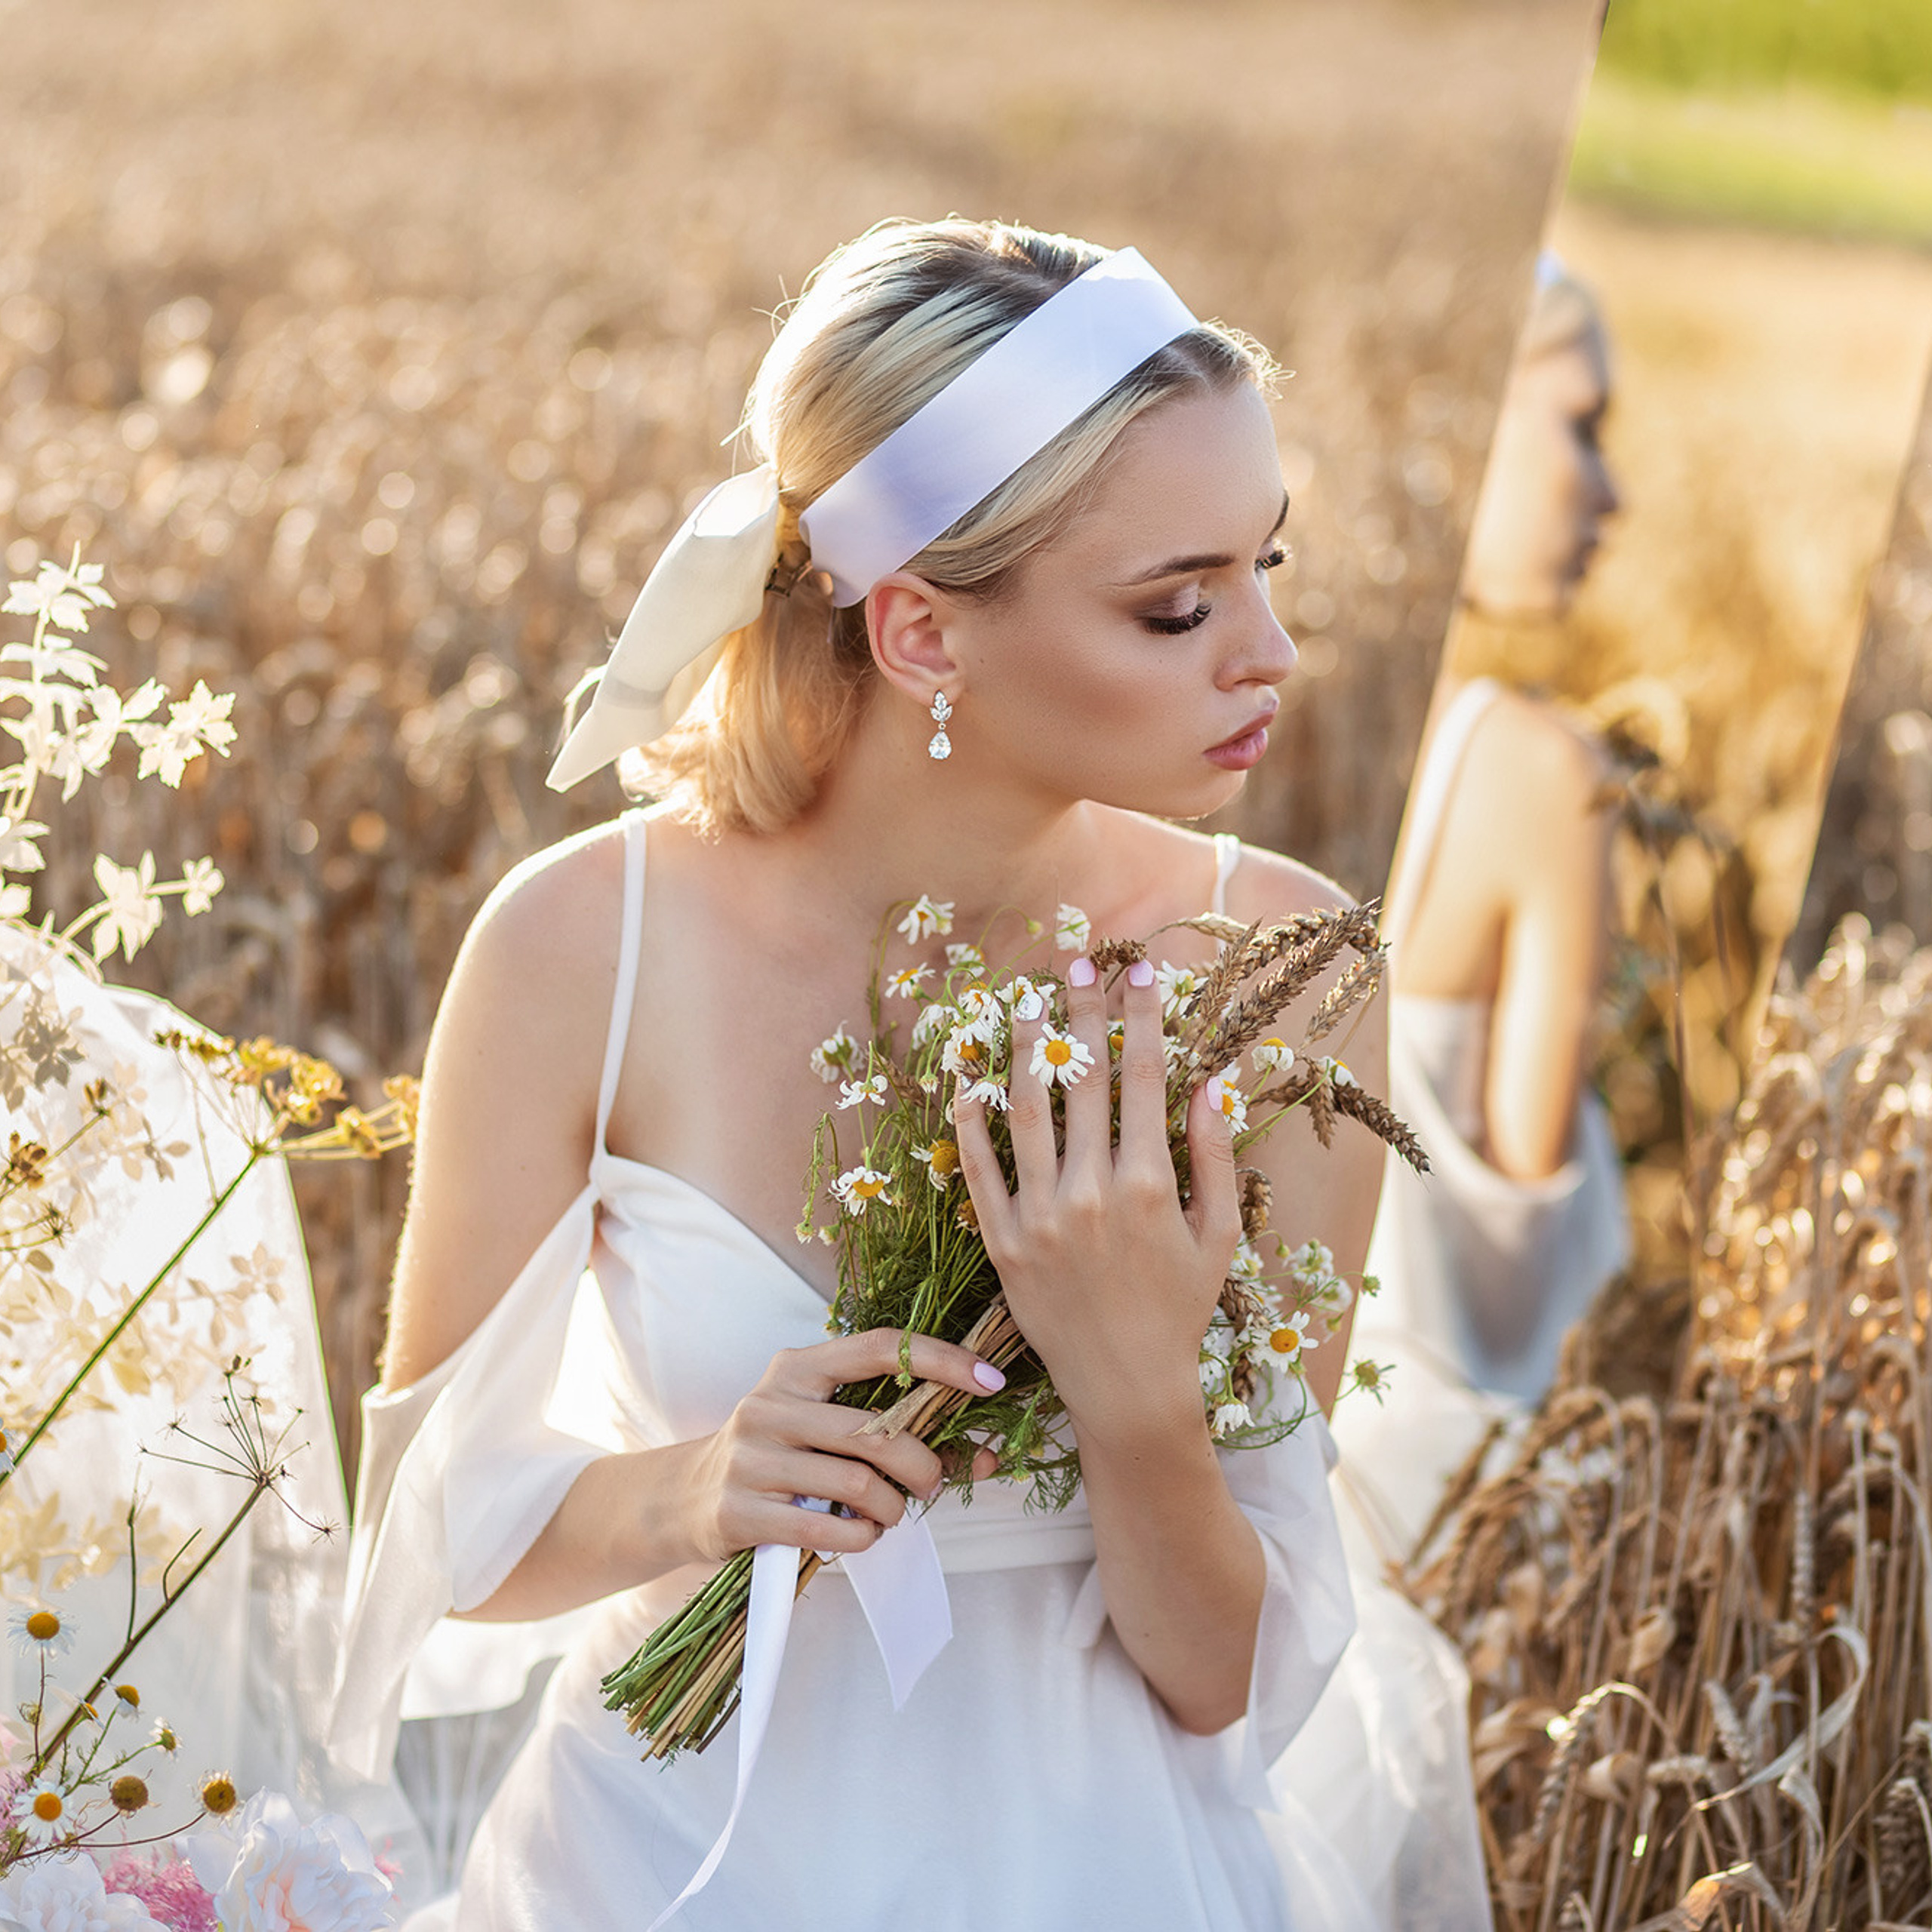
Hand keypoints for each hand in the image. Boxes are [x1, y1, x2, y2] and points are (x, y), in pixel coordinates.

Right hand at [681, 1329, 1003, 1562]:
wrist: (683, 1497)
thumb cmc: (776, 1455)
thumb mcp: (817, 1422)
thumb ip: (887, 1426)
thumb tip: (986, 1455)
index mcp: (797, 1368)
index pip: (880, 1348)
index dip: (941, 1359)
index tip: (991, 1379)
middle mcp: (770, 1404)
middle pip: (876, 1430)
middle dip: (923, 1464)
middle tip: (932, 1484)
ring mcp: (751, 1457)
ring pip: (856, 1483)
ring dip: (892, 1509)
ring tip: (889, 1515)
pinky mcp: (740, 1510)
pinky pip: (826, 1530)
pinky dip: (861, 1539)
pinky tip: (862, 1536)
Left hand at [951, 956, 1241, 1444]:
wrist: (1126, 1387)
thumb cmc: (1181, 1309)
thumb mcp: (1218, 1234)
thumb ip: (1214, 1155)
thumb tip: (1214, 1081)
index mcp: (1149, 1185)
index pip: (1145, 1078)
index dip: (1142, 1017)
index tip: (1140, 970)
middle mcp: (1091, 1192)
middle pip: (1084, 1081)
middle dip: (1083, 1012)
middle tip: (1077, 962)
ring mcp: (1040, 1217)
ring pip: (1027, 1112)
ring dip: (1026, 1050)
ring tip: (1024, 1000)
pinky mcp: (1002, 1242)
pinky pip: (979, 1171)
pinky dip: (970, 1123)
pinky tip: (968, 1080)